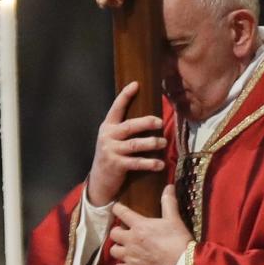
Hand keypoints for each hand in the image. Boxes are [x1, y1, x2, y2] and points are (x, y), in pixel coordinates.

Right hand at [87, 81, 164, 205]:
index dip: (125, 96)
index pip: (116, 108)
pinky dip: (150, 163)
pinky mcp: (116, 165)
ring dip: (151, 143)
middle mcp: (108, 136)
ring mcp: (111, 151)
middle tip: (160, 122)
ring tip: (164, 142)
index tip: (136, 84)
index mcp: (108, 127)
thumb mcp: (112, 139)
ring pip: (135, 144)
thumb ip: (124, 128)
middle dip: (146, 123)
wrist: (99, 180)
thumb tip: (149, 117)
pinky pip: (136, 163)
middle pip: (129, 126)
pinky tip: (160, 164)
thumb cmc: (112, 156)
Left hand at [109, 184, 190, 264]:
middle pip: (113, 233)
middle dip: (117, 231)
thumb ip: (168, 202)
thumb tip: (169, 186)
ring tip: (125, 248)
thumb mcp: (174, 219)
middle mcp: (131, 240)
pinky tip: (126, 264)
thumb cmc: (178, 240)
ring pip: (113, 251)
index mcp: (139, 225)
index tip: (118, 208)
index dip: (117, 208)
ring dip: (118, 248)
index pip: (121, 212)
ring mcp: (130, 256)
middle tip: (125, 232)